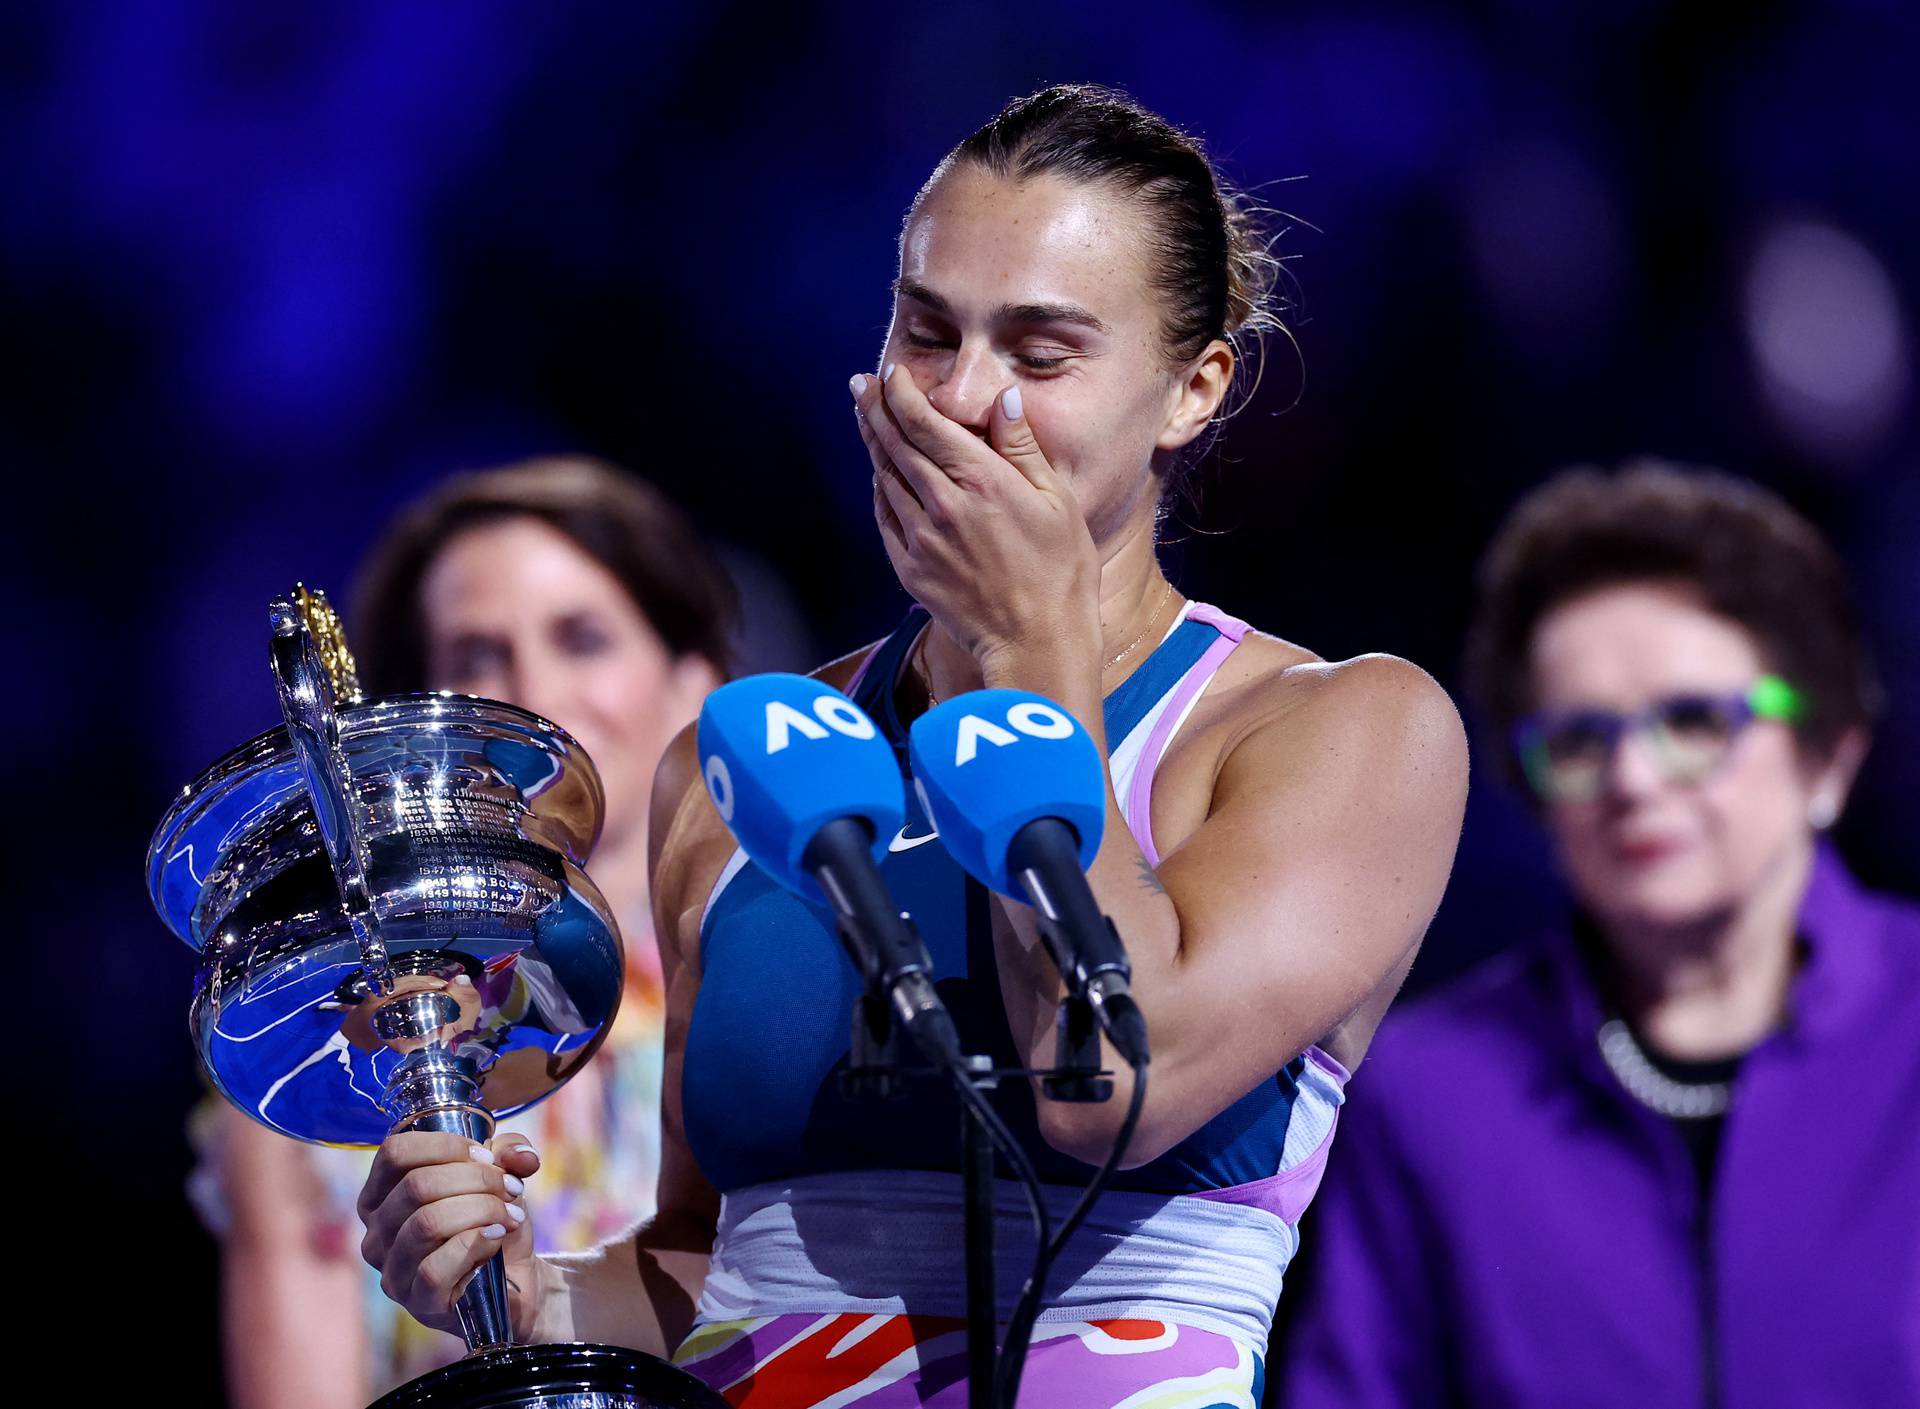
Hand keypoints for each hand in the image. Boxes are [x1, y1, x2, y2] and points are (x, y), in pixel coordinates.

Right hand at [357, 1131, 544, 1339]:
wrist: (516, 1279)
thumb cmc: (493, 1221)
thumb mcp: (501, 1175)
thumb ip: (510, 1152)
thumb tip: (521, 1156)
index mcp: (382, 1196)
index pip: (395, 1153)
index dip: (445, 1145)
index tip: (486, 1155)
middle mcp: (376, 1234)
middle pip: (417, 1186)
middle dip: (476, 1178)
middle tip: (511, 1187)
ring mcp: (393, 1272)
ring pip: (427, 1223)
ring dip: (481, 1209)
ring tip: (509, 1214)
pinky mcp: (418, 1303)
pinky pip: (434, 1267)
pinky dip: (475, 1243)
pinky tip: (497, 1237)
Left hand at [853, 366, 1100, 673]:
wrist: (1038, 643)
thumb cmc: (1061, 572)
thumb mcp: (1057, 502)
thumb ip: (1022, 447)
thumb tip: (1004, 398)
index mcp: (981, 481)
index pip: (925, 423)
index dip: (902, 394)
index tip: (892, 374)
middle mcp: (942, 505)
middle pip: (895, 445)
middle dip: (874, 409)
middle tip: (861, 384)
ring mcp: (921, 539)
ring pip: (885, 478)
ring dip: (873, 444)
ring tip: (865, 419)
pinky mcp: (911, 570)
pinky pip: (885, 519)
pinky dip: (879, 490)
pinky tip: (880, 476)